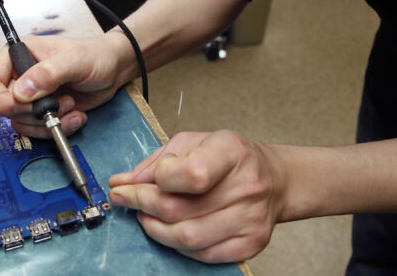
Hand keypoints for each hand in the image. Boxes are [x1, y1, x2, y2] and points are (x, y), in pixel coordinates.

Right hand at [0, 34, 126, 137]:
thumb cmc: (95, 55)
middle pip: (4, 109)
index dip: (2, 100)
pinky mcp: (43, 112)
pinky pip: (38, 130)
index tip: (26, 104)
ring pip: (21, 123)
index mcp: (17, 56)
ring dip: (48, 122)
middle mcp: (19, 77)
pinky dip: (58, 128)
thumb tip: (21, 92)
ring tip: (71, 106)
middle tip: (58, 103)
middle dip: (33, 113)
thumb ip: (47, 74)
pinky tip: (75, 115)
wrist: (114, 69)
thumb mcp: (74, 60)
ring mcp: (31, 97)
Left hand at [108, 130, 285, 263]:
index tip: (135, 180)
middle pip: (181, 209)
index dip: (156, 180)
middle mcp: (246, 186)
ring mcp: (251, 218)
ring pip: (189, 237)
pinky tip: (169, 231)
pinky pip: (204, 254)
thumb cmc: (228, 157)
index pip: (191, 174)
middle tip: (126, 199)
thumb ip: (156, 162)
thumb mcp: (192, 142)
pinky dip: (178, 245)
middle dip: (142, 205)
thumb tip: (122, 182)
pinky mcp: (252, 242)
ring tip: (145, 216)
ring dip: (156, 229)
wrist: (274, 178)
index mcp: (231, 151)